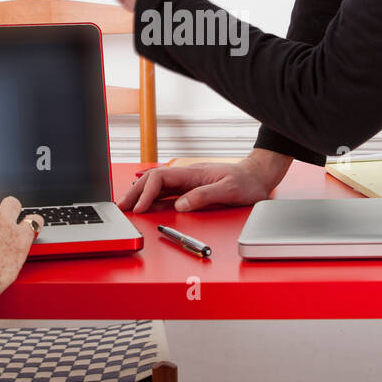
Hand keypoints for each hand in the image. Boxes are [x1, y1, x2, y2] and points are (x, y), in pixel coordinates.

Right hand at [117, 150, 293, 212]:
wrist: (259, 176)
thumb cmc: (247, 182)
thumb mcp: (229, 191)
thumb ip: (204, 196)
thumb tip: (180, 205)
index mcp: (192, 173)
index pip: (160, 179)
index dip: (146, 193)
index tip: (140, 208)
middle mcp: (187, 176)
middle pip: (153, 180)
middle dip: (135, 192)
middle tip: (121, 207)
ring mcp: (188, 182)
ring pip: (157, 186)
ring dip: (140, 195)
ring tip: (127, 206)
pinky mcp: (191, 189)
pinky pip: (166, 192)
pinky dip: (152, 198)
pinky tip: (145, 204)